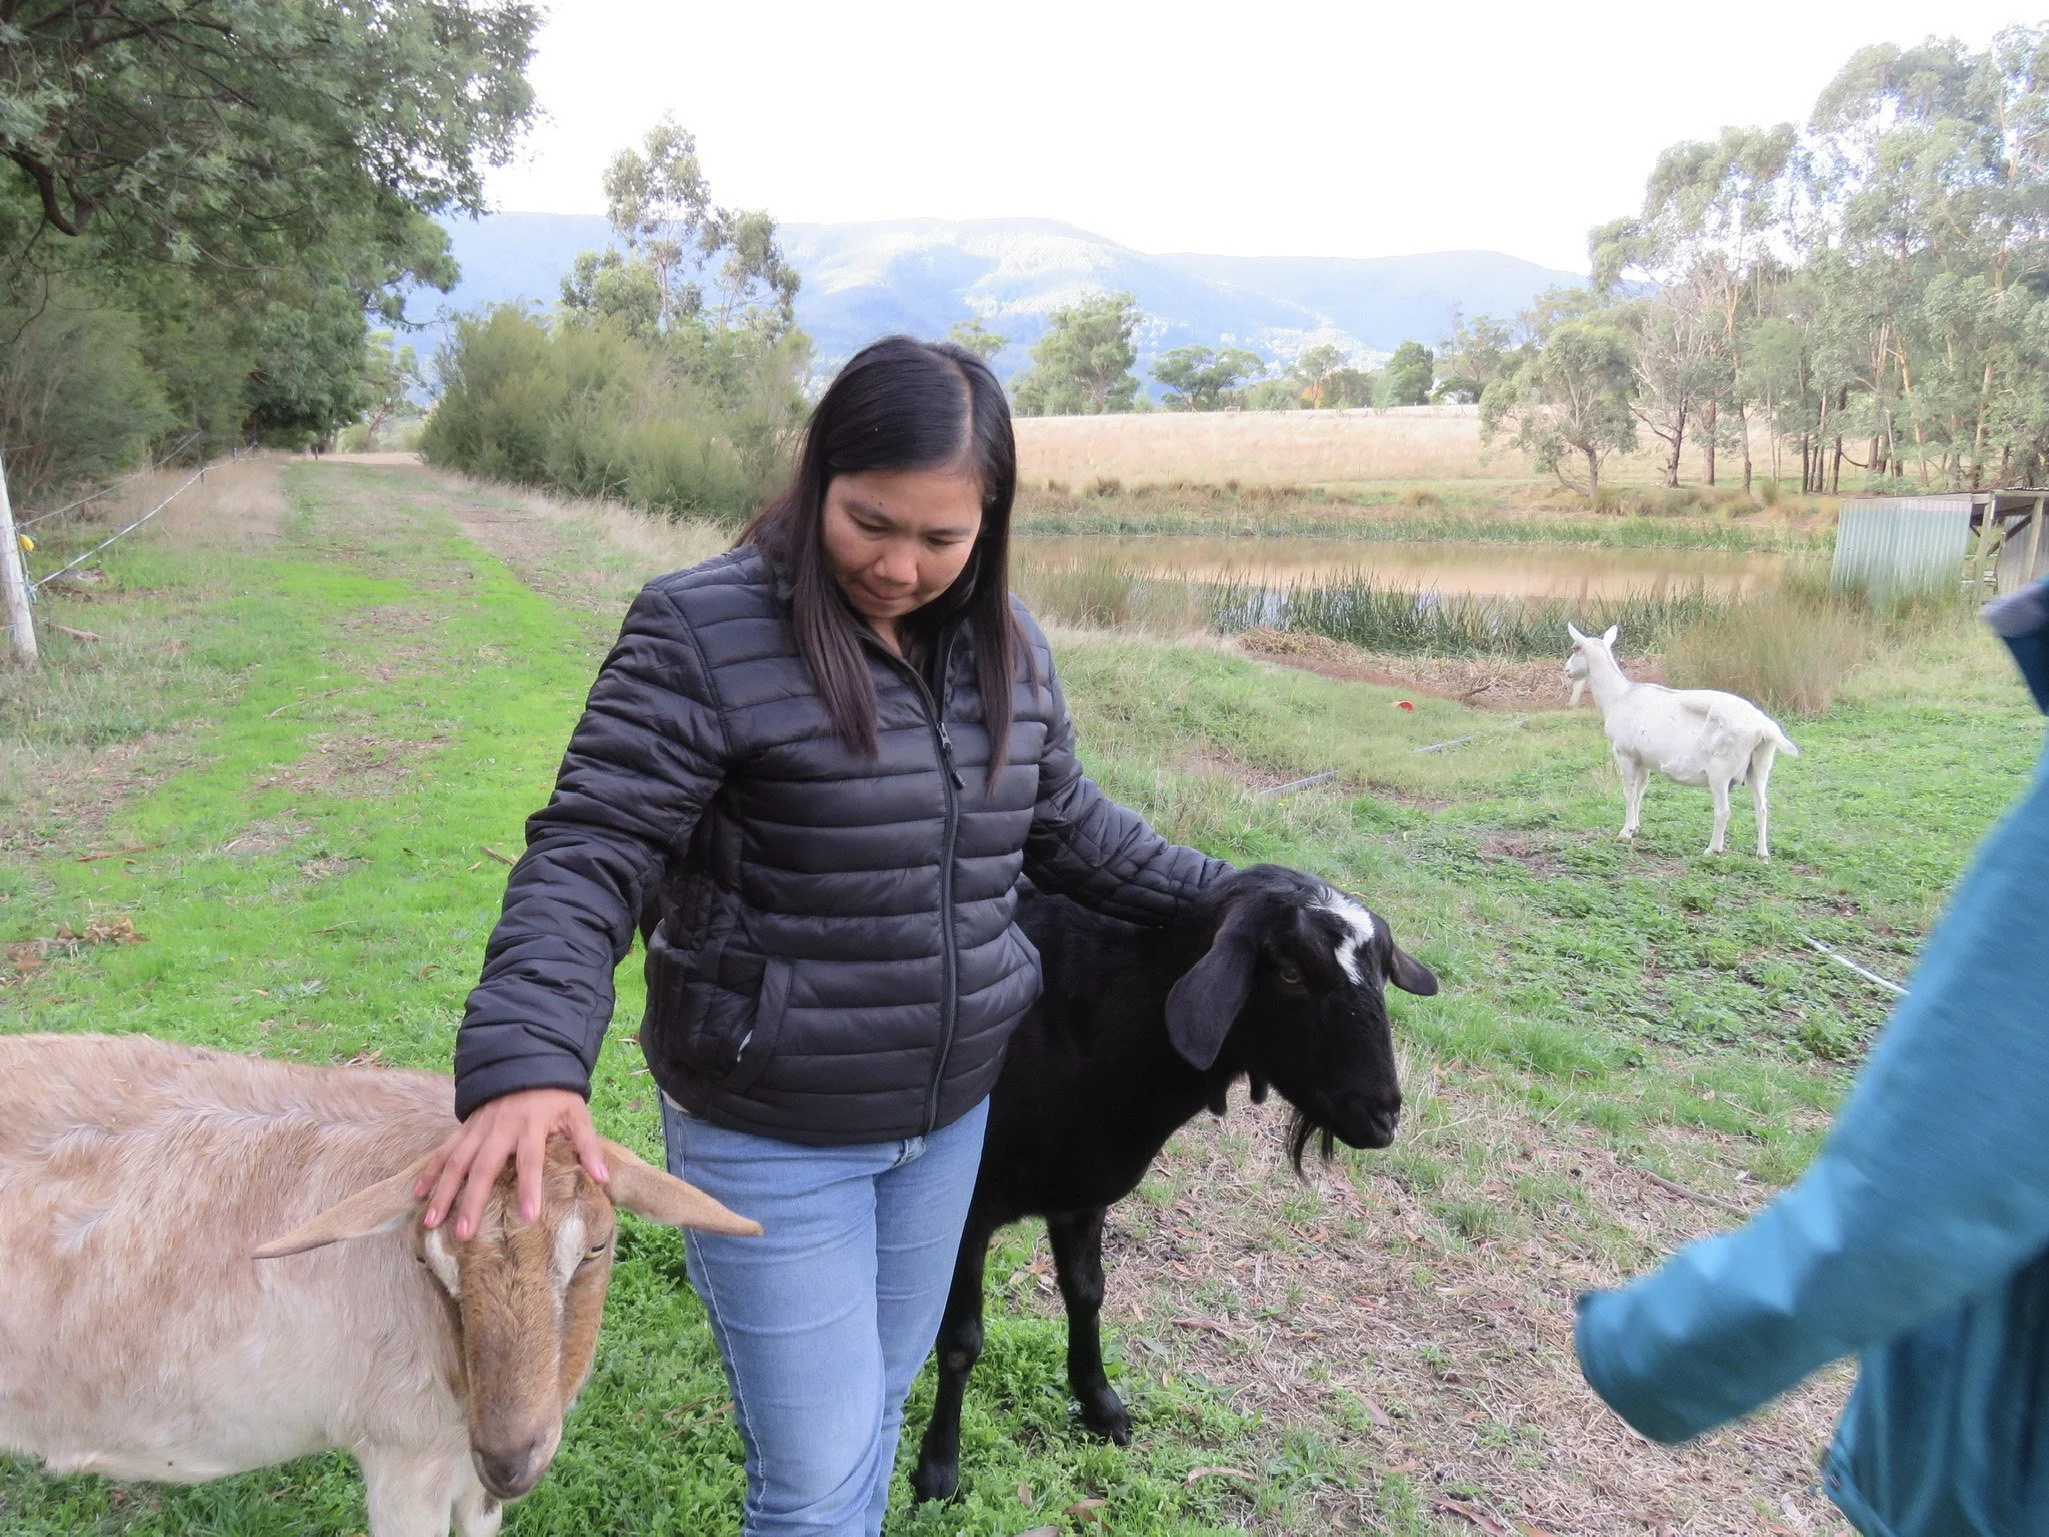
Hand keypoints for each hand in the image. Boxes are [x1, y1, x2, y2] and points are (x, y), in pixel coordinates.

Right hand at [416, 1088, 609, 1240]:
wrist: (527, 1059)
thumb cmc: (555, 1093)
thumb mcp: (578, 1113)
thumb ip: (588, 1145)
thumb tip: (604, 1178)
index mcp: (532, 1124)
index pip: (531, 1160)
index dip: (529, 1187)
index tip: (527, 1217)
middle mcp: (501, 1127)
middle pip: (484, 1167)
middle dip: (472, 1201)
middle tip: (464, 1233)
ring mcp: (480, 1127)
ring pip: (457, 1161)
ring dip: (444, 1191)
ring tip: (433, 1222)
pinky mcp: (466, 1126)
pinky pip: (445, 1149)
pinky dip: (431, 1170)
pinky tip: (419, 1193)